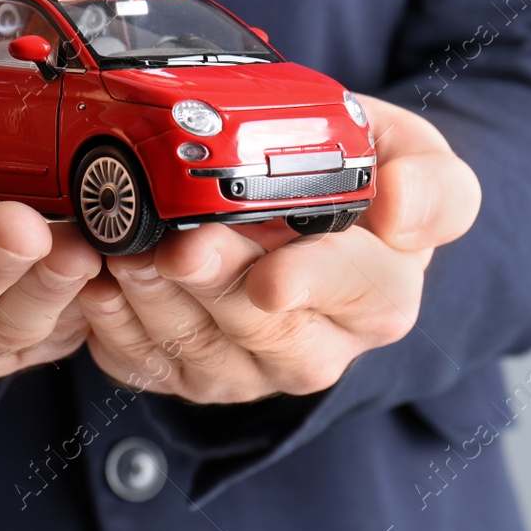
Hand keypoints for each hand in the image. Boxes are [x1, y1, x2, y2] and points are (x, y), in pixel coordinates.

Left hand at [77, 93, 479, 403]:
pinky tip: (98, 288)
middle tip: (174, 246)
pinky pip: (149, 365)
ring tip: (125, 253)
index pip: (354, 293)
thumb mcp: (415, 156)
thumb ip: (432, 183)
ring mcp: (251, 367)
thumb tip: (399, 206)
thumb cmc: (358, 174)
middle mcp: (319, 344)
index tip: (271, 278)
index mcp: (382, 293)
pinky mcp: (191, 375)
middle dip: (213, 285)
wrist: (303, 200)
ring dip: (155, 302)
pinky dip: (117, 329)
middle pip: (262, 327)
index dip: (309, 283)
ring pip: (198, 350)